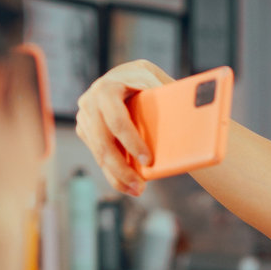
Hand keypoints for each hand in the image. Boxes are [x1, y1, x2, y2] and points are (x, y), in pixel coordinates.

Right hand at [75, 59, 172, 196]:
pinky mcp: (86, 130)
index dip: (132, 142)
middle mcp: (90, 101)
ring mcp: (85, 116)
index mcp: (107, 88)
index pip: (117, 121)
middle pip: (104, 143)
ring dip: (118, 176)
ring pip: (99, 154)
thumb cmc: (148, 82)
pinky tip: (128, 186)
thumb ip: (164, 94)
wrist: (130, 79)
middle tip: (141, 186)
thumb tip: (185, 112)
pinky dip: (113, 174)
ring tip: (137, 190)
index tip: (148, 161)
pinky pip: (98, 157)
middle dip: (122, 168)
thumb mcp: (156, 82)